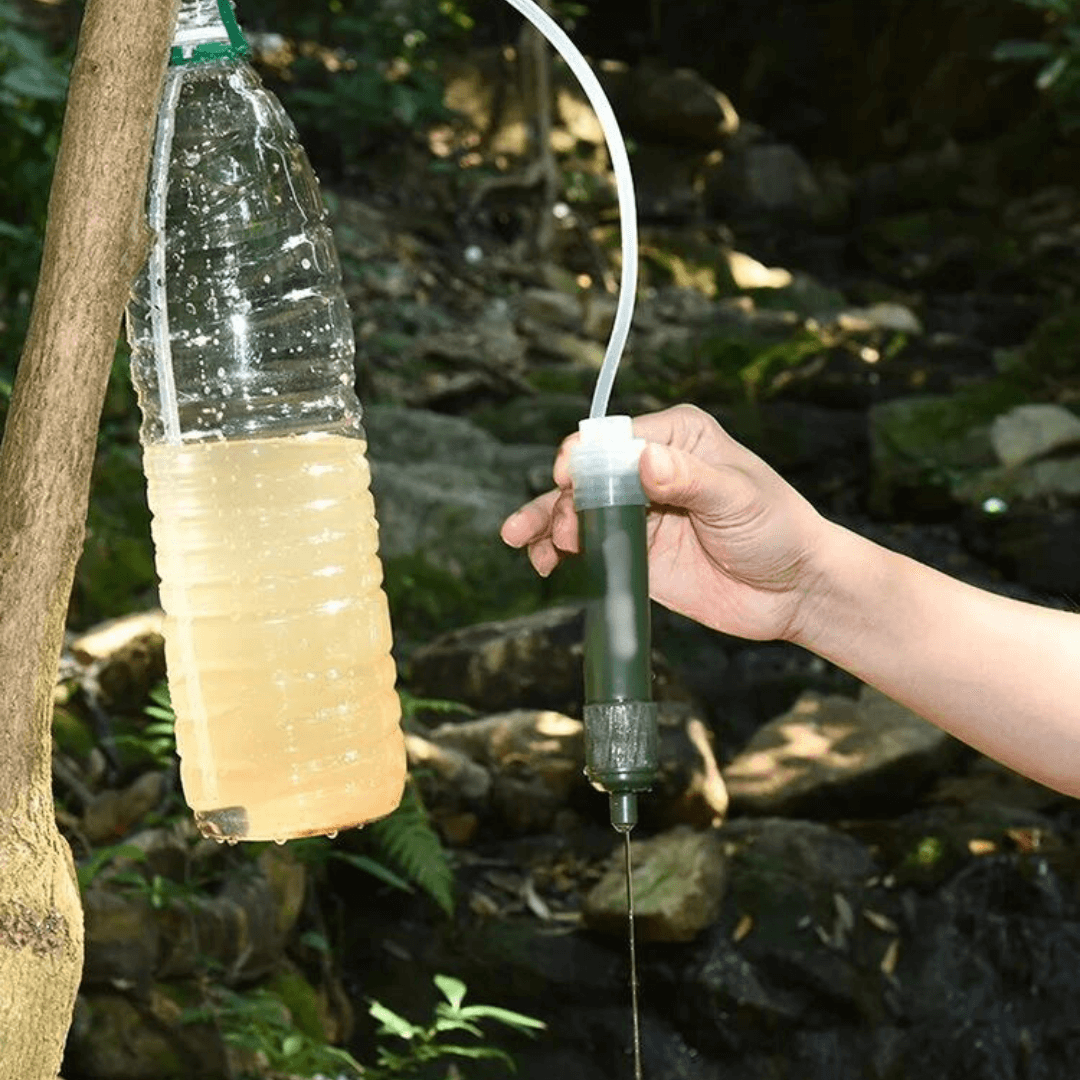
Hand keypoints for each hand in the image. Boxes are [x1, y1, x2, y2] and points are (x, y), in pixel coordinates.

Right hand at [500, 404, 832, 642]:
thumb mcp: (738, 499)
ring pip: (578, 510)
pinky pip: (587, 547)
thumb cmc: (778, 529)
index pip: (614, 439)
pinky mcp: (633, 551)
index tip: (565, 478)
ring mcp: (638, 512)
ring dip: (548, 523)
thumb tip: (645, 459)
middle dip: (562, 498)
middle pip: (586, 475)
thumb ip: (690, 479)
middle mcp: (650, 469)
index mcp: (677, 437)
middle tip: (562, 529)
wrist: (793, 591)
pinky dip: (560, 553)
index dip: (583, 458)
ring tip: (523, 542)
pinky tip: (543, 562)